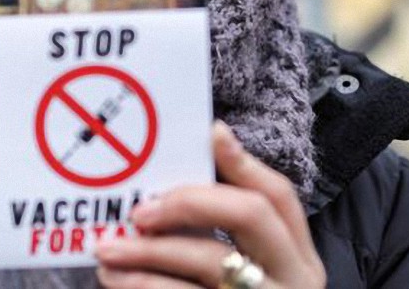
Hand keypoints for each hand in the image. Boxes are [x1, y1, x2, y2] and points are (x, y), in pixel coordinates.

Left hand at [95, 121, 325, 287]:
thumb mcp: (262, 273)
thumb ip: (237, 227)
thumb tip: (212, 144)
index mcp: (301, 260)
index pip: (279, 198)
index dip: (243, 163)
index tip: (208, 135)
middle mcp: (291, 284)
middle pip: (248, 218)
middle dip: (190, 204)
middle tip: (139, 212)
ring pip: (208, 269)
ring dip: (149, 256)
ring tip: (107, 254)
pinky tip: (117, 285)